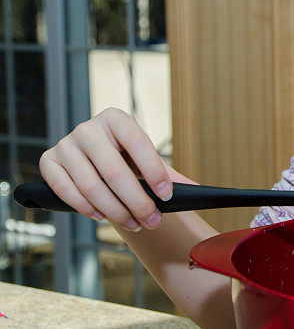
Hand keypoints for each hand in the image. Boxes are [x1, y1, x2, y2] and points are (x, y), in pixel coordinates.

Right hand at [39, 108, 190, 231]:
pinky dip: (86, 208)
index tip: (167, 196)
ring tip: (134, 224)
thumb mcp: (144, 159)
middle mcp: (88, 128)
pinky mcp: (49, 161)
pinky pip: (67, 191)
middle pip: (115, 171)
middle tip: (153, 220)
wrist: (90, 154)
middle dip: (137, 202)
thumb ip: (168, 174)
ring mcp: (66, 144)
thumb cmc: (123, 157)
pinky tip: (102, 217)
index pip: (139, 144)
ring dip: (115, 211)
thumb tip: (197, 191)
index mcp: (116, 118)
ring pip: (92, 186)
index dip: (154, 172)